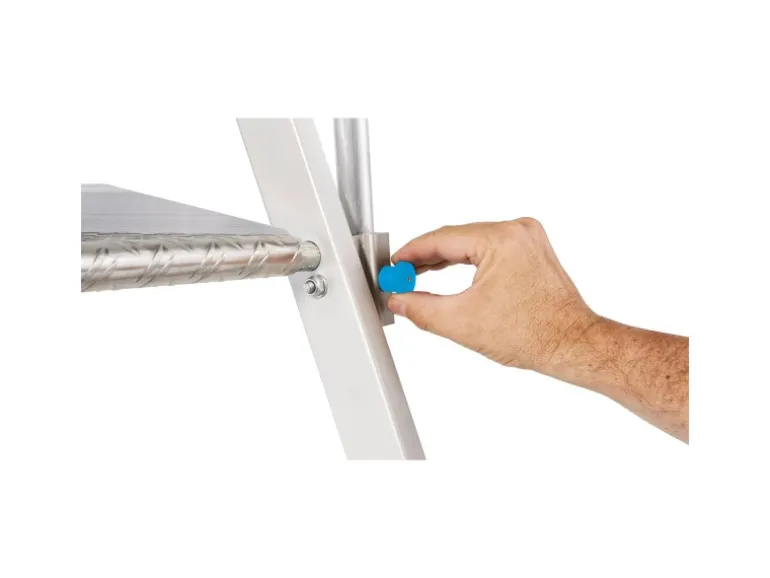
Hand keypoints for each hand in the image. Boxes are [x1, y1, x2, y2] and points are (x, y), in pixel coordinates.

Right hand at [387, 219, 595, 370]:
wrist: (572, 345)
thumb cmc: (533, 334)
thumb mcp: (461, 322)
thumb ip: (420, 308)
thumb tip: (399, 300)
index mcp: (501, 239)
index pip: (441, 238)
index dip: (410, 253)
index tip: (392, 265)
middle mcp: (517, 230)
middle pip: (455, 238)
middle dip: (425, 258)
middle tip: (399, 275)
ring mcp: (527, 239)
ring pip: (472, 243)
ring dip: (445, 260)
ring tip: (417, 276)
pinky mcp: (532, 251)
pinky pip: (489, 249)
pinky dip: (467, 262)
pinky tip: (449, 273)